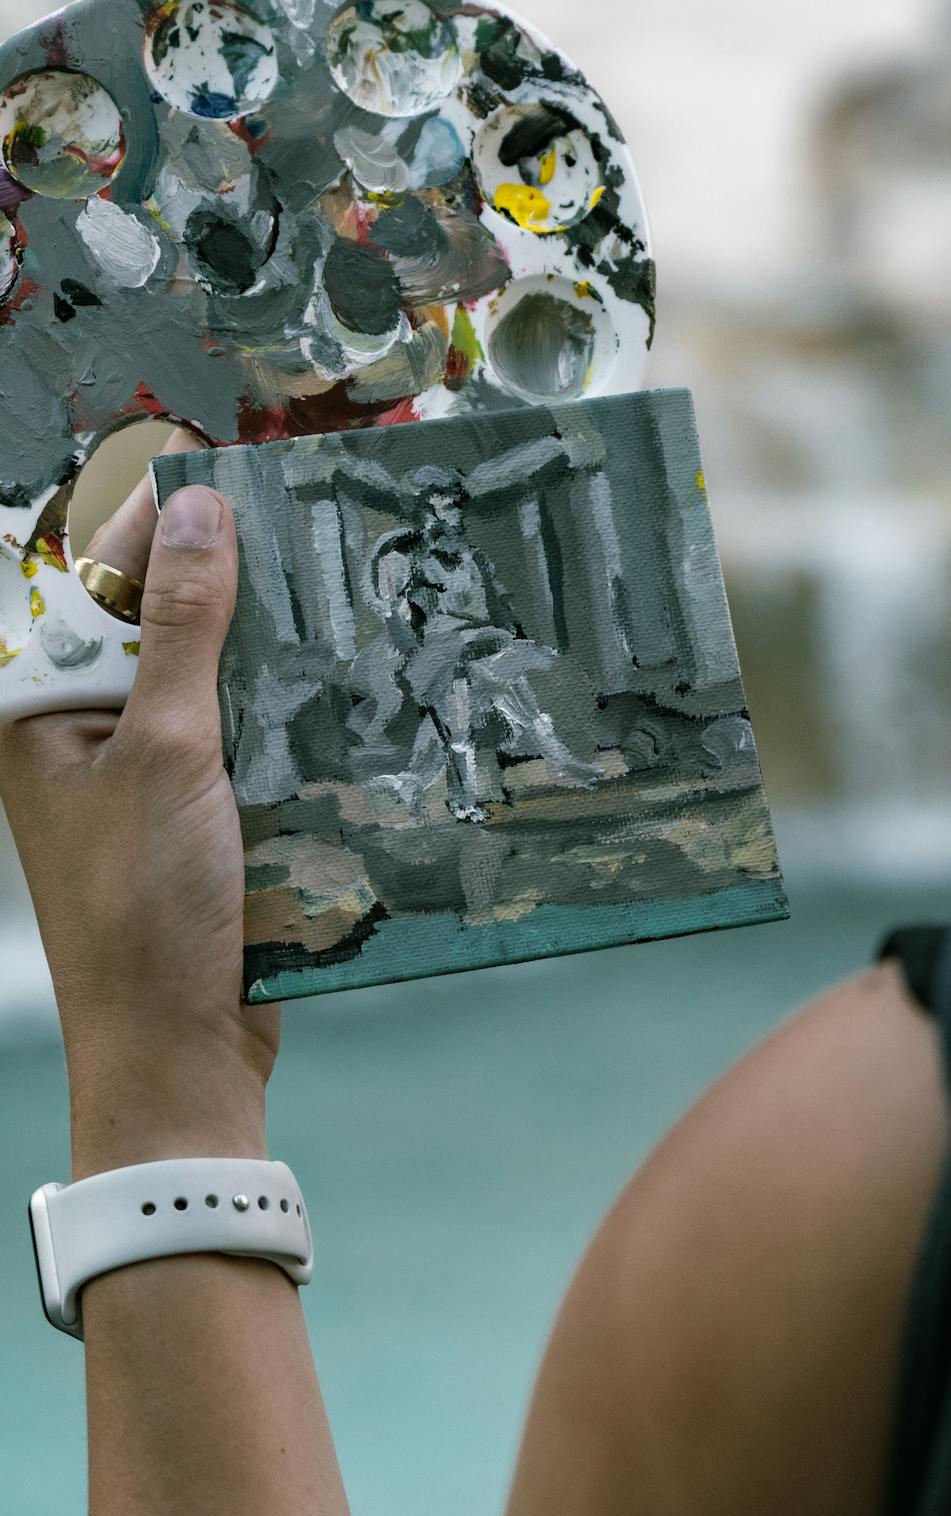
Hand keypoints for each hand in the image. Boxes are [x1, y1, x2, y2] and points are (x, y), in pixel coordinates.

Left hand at [0, 432, 277, 1173]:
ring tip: (337, 580)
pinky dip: (285, 701)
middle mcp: (85, 732)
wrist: (178, 1050)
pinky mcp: (201, 810)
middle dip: (223, 570)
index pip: (89, 579)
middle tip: (304, 518)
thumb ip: (184, 626)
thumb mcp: (166, 749)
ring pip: (206, 673)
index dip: (151, 516)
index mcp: (42, 710)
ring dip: (264, 638)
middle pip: (152, 619)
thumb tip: (195, 507)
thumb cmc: (145, 903)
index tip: (227, 464)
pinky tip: (344, 672)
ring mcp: (144, 774)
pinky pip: (241, 729)